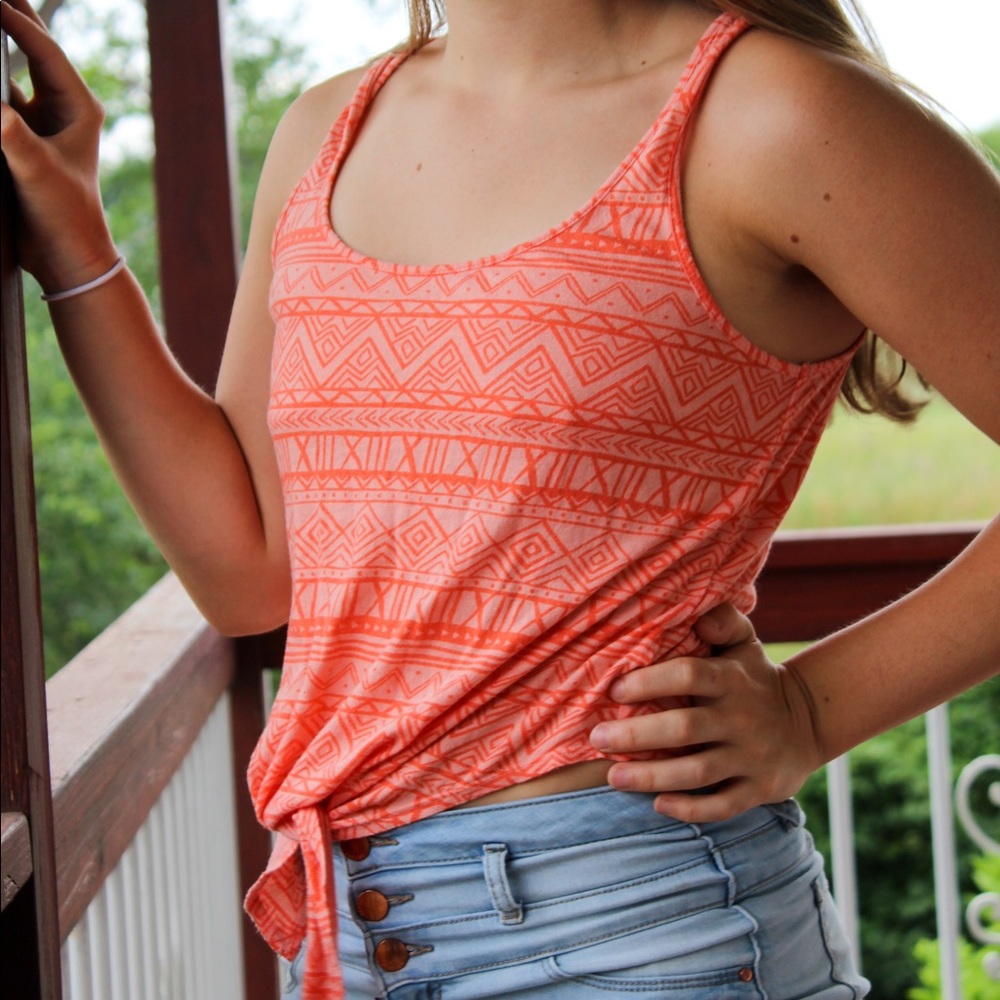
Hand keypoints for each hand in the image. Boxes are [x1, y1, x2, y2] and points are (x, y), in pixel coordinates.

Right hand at [0, 0, 116, 289]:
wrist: (67, 254)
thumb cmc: (66, 215)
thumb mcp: (37, 172)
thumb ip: (11, 137)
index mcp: (79, 107)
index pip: (43, 49)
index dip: (12, 19)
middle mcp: (63, 108)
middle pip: (30, 48)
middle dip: (7, 16)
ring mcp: (41, 120)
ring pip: (9, 70)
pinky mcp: (21, 136)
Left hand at [589, 603, 822, 821]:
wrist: (808, 721)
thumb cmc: (755, 677)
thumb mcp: (744, 642)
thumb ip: (722, 620)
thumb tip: (698, 615)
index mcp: (732, 679)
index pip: (687, 675)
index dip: (649, 682)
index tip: (614, 691)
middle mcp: (742, 718)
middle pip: (684, 729)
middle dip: (636, 735)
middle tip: (597, 738)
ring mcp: (751, 757)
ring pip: (697, 772)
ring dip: (651, 777)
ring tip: (613, 776)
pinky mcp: (758, 789)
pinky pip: (722, 805)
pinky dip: (690, 809)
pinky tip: (657, 805)